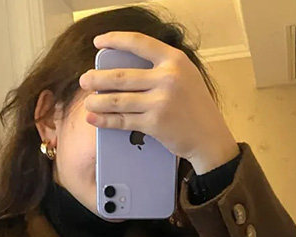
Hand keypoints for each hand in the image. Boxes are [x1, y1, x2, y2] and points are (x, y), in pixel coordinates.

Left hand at [79, 30, 239, 173]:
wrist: (210, 138)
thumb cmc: (196, 108)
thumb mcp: (185, 77)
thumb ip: (161, 69)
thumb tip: (123, 68)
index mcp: (175, 60)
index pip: (139, 42)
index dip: (114, 40)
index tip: (98, 42)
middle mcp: (168, 77)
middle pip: (122, 75)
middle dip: (98, 78)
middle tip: (85, 79)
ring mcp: (161, 101)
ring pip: (119, 99)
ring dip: (98, 101)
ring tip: (88, 103)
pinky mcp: (154, 123)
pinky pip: (123, 120)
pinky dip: (105, 120)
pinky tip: (94, 119)